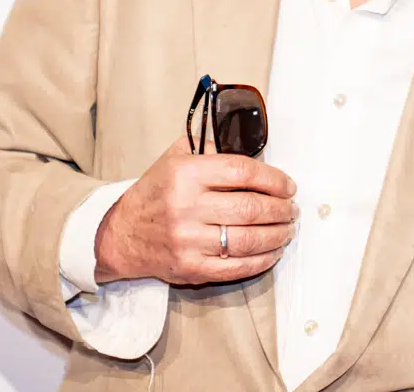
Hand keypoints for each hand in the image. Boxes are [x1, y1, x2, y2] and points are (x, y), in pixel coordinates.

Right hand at [94, 137, 297, 285]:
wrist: (121, 234)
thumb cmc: (156, 193)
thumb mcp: (175, 158)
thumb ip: (210, 147)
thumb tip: (251, 146)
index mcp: (186, 174)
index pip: (242, 172)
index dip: (274, 179)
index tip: (288, 185)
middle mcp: (187, 207)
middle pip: (250, 208)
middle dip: (281, 209)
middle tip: (292, 209)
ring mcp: (189, 241)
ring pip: (248, 239)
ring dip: (277, 235)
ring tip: (287, 229)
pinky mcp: (191, 268)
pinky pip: (236, 267)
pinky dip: (262, 260)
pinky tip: (273, 251)